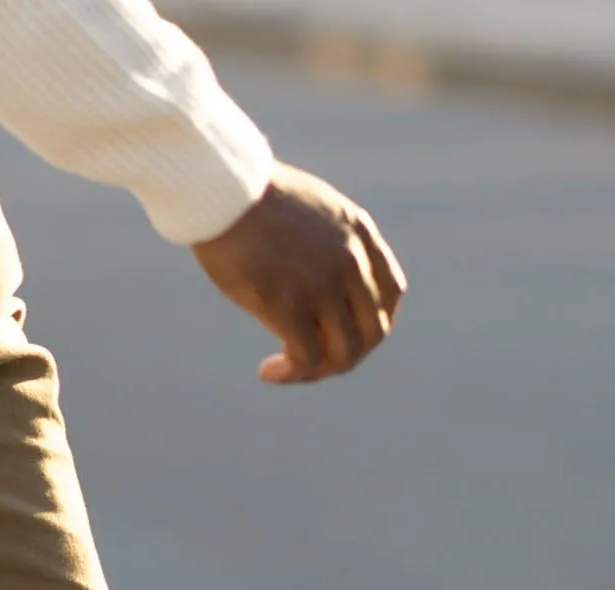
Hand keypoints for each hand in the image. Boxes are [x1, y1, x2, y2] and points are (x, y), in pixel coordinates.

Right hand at [191, 163, 406, 384]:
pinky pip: (307, 359)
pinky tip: (267, 372)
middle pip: (374, 332)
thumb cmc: (246, 199)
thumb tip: (305, 269)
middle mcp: (350, 261)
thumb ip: (320, 238)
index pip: (392, 293)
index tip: (336, 332)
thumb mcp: (303, 209)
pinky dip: (290, 374)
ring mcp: (324, 285)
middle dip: (344, 356)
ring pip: (345, 353)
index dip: (370, 324)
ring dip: (317, 372)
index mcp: (358, 233)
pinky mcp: (290, 305)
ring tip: (286, 370)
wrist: (222, 191)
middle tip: (310, 362)